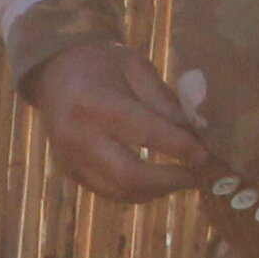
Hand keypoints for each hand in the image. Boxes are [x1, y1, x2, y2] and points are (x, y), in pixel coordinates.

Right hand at [21, 41, 215, 202]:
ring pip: (119, 191)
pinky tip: (156, 181)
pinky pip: (109, 192)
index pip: (144, 132)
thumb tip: (197, 132)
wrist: (52, 75)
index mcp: (94, 103)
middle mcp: (78, 137)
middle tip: (196, 176)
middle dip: (169, 180)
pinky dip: (137, 191)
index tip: (205, 155)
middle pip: (129, 175)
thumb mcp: (134, 67)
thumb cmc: (99, 65)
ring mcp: (71, 160)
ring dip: (155, 191)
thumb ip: (163, 99)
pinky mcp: (70, 173)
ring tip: (180, 179)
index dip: (179, 147)